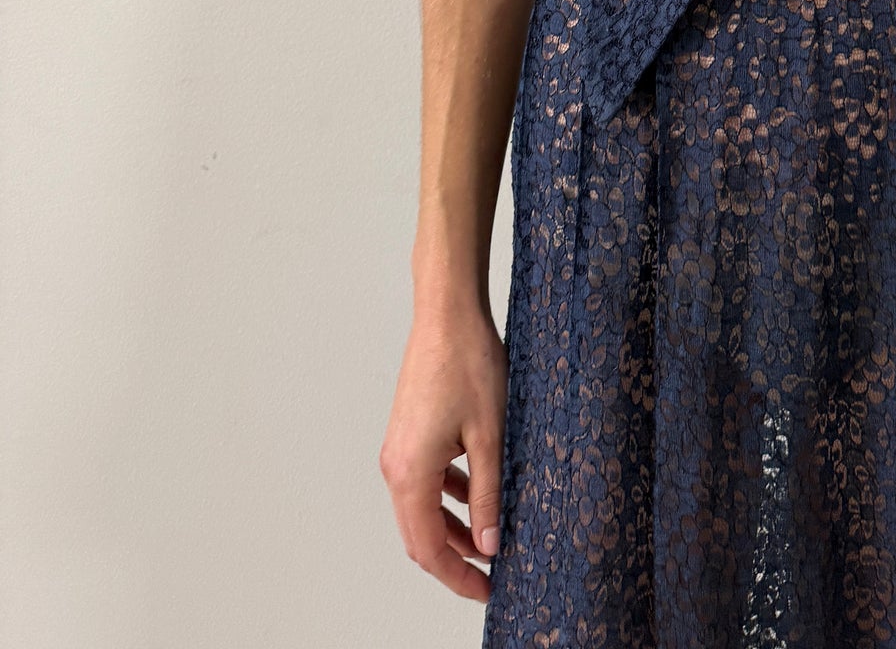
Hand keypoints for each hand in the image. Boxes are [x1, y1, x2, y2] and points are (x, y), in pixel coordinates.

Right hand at [379, 302, 508, 601]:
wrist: (448, 313)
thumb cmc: (469, 364)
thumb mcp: (490, 436)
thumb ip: (488, 494)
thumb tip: (490, 545)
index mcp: (410, 472)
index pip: (428, 547)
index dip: (456, 577)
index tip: (486, 592)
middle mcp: (396, 465)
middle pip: (419, 534)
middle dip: (454, 560)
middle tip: (489, 577)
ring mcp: (399, 448)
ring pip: (422, 507)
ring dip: (452, 528)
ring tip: (490, 541)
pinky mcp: (409, 432)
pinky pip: (425, 480)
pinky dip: (448, 497)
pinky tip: (478, 495)